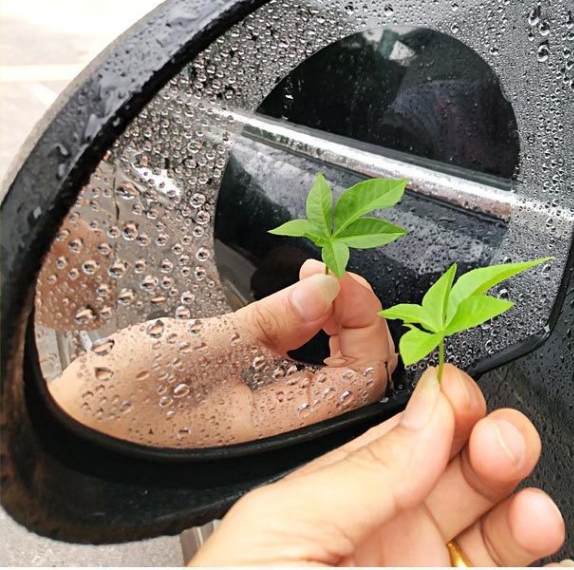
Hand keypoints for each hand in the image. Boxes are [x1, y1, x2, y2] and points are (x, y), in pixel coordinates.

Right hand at [49, 260, 396, 447]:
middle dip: (356, 315)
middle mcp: (290, 426)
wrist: (79, 426)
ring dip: (337, 317)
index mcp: (284, 426)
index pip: (362, 377)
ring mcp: (277, 412)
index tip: (344, 278)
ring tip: (317, 278)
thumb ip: (271, 321)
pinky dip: (314, 325)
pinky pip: (309, 361)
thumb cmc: (123, 405)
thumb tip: (328, 287)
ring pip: (337, 364)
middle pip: (358, 370)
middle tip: (331, 274)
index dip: (366, 322)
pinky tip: (301, 301)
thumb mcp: (200, 349)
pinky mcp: (261, 395)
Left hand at [190, 364, 571, 566]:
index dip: (448, 408)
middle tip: (504, 448)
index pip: (414, 435)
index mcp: (345, 499)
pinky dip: (548, 569)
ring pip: (497, 534)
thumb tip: (431, 408)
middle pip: (465, 476)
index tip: (467, 402)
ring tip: (536, 517)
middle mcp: (390, 536)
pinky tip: (559, 565)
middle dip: (496, 446)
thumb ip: (362, 470)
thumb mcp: (284, 526)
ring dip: (527, 513)